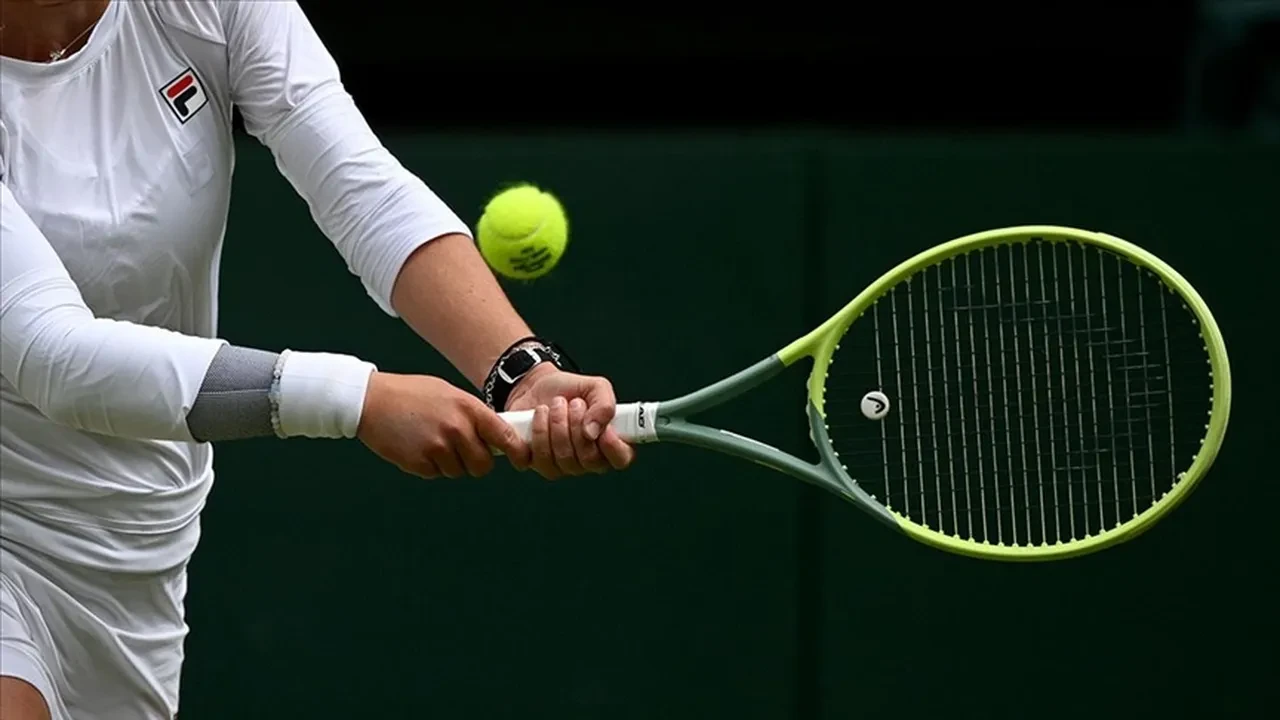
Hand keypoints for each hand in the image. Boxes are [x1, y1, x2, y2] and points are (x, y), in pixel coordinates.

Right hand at [357, 372, 530, 477]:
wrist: (371, 401)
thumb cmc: (412, 394)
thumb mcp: (450, 394)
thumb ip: (473, 414)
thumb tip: (497, 434)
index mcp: (468, 409)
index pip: (504, 435)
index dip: (517, 451)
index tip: (523, 459)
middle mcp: (457, 429)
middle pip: (483, 465)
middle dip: (476, 462)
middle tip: (462, 450)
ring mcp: (438, 448)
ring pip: (459, 471)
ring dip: (451, 463)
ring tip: (432, 440)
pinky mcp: (420, 463)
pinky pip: (437, 474)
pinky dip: (431, 466)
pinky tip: (419, 446)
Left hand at [504, 364, 635, 479]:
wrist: (536, 385)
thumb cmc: (569, 390)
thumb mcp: (596, 387)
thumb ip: (605, 404)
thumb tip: (593, 430)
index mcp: (608, 442)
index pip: (621, 459)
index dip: (614, 447)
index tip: (605, 429)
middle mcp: (586, 459)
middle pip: (588, 459)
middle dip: (577, 425)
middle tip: (573, 403)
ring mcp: (560, 465)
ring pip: (560, 458)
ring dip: (554, 425)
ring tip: (553, 406)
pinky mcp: (533, 462)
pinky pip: (531, 458)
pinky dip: (534, 432)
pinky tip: (535, 417)